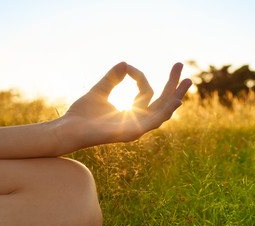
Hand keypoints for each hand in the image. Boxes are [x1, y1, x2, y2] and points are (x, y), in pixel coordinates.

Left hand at [58, 62, 191, 151]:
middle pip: (161, 102)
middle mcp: (136, 122)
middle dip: (172, 85)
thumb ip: (112, 79)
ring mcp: (136, 129)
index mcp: (131, 114)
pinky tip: (175, 100)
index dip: (139, 76)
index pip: (146, 93)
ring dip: (175, 96)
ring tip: (186, 81)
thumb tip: (124, 63)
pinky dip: (165, 111)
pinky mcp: (131, 133)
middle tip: (179, 64)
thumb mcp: (99, 91)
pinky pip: (153, 122)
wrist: (68, 130)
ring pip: (162, 112)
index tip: (127, 67)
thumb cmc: (81, 114)